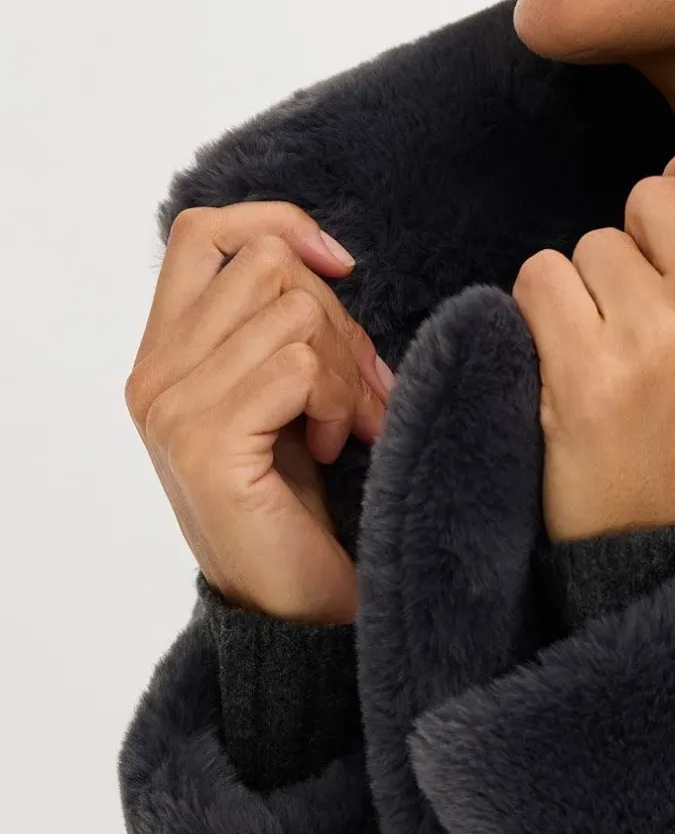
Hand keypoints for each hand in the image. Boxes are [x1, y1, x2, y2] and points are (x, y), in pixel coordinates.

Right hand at [124, 202, 393, 623]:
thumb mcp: (284, 395)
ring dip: (345, 369)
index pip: (203, 231)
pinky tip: (331, 447)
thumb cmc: (298, 503)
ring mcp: (173, 408)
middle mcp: (154, 375)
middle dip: (339, 320)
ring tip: (346, 425)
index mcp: (166, 353)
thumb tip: (329, 259)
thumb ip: (279, 326)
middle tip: (361, 392)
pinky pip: (296, 365)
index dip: (278, 225)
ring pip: (292, 312)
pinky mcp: (206, 443)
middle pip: (267, 266)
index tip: (338, 267)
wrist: (293, 608)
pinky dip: (335, 401)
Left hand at [511, 120, 674, 543]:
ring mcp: (658, 332)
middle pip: (651, 197)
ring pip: (591, 243)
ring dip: (588, 293)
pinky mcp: (586, 368)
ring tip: (617, 366)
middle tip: (651, 330)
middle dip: (640, 250)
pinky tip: (571, 374)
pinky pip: (539, 279)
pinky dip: (540, 320)